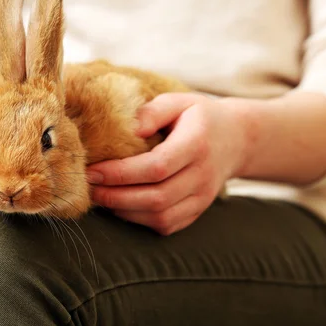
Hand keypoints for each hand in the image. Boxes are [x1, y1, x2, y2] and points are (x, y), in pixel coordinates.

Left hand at [87, 93, 245, 235]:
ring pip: (161, 216)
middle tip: (89, 188)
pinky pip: (168, 224)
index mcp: (197, 144)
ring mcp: (203, 197)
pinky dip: (141, 220)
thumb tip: (129, 129)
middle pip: (157, 197)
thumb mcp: (179, 101)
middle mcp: (203, 175)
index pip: (157, 166)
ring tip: (101, 198)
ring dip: (126, 211)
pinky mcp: (198, 210)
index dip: (121, 173)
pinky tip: (122, 206)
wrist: (237, 140)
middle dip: (116, 197)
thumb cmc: (199, 117)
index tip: (93, 171)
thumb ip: (153, 111)